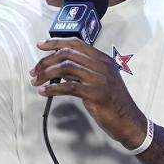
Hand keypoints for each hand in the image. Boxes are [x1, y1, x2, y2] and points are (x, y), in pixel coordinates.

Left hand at [31, 37, 146, 148]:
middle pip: (68, 54)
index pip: (77, 43)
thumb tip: (61, 68)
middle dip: (46, 61)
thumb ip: (83, 72)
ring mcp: (100, 79)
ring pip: (66, 67)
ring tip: (36, 81)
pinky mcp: (96, 94)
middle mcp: (102, 66)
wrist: (129, 121)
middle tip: (34, 70)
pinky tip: (45, 92)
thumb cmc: (114, 103)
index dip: (56, 42)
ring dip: (46, 74)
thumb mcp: (101, 81)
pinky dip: (53, 88)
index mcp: (103, 60)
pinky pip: (69, 87)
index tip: (41, 45)